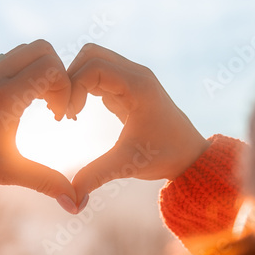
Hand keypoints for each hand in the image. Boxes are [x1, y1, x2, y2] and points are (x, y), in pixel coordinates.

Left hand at [0, 40, 82, 212]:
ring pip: (20, 52)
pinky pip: (2, 62)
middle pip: (41, 49)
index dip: (66, 89)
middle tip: (53, 107)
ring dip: (36, 72)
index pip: (52, 67)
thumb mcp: (5, 173)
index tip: (60, 118)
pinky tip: (11, 108)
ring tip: (36, 107)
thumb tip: (75, 204)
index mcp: (5, 95)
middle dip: (56, 74)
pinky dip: (17, 75)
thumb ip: (45, 182)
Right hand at [66, 44, 207, 200]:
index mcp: (138, 85)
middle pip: (90, 54)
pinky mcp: (127, 86)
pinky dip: (82, 87)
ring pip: (92, 60)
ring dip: (75, 81)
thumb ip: (96, 177)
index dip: (73, 87)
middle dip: (70, 78)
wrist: (190, 155)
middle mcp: (135, 74)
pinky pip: (97, 73)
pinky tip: (79, 113)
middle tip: (65, 110)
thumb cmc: (163, 157)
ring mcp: (131, 78)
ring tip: (71, 113)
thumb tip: (70, 201)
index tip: (69, 116)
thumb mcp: (127, 165)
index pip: (92, 67)